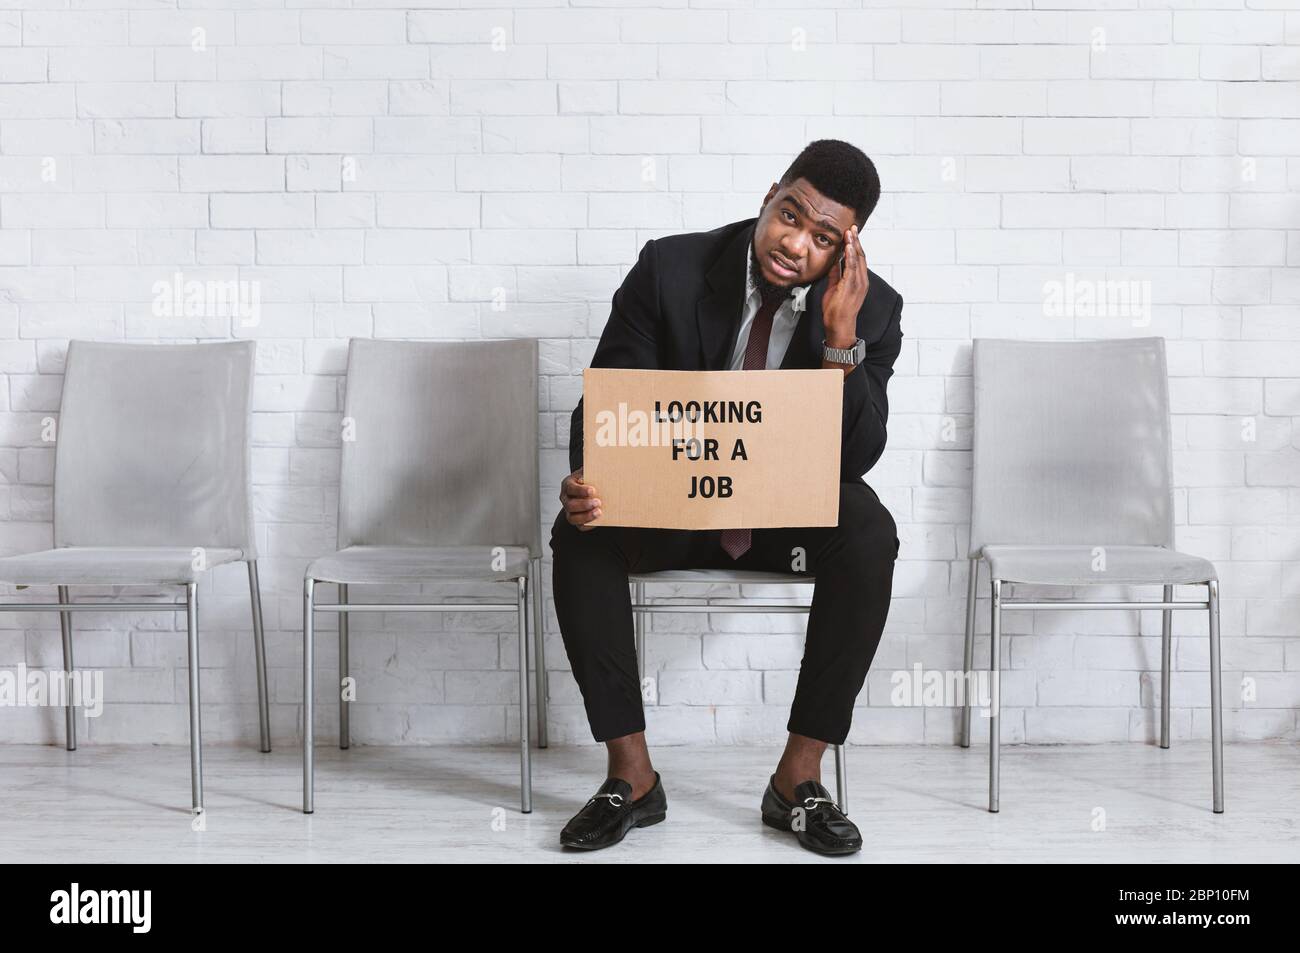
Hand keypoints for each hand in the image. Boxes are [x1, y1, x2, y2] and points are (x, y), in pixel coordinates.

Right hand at [560, 467, 601, 530]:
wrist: (592, 488)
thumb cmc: (591, 478)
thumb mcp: (590, 471)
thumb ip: (593, 470)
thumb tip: (606, 467)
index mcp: (568, 484)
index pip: (570, 488)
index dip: (580, 490)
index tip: (592, 490)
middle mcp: (566, 499)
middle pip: (570, 505)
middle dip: (584, 505)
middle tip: (598, 502)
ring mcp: (569, 511)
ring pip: (572, 518)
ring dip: (586, 516)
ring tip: (599, 512)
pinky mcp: (576, 520)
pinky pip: (580, 526)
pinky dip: (589, 524)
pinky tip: (599, 520)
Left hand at [822, 224, 867, 348]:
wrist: (838, 326)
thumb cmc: (836, 311)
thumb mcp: (834, 288)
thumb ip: (835, 275)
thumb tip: (834, 263)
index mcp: (858, 281)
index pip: (858, 259)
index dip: (855, 245)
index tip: (851, 234)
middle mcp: (861, 281)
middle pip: (860, 256)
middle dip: (856, 241)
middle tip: (852, 228)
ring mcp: (858, 283)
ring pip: (858, 259)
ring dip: (854, 244)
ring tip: (850, 232)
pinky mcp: (851, 287)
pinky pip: (852, 268)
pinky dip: (850, 255)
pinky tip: (848, 246)